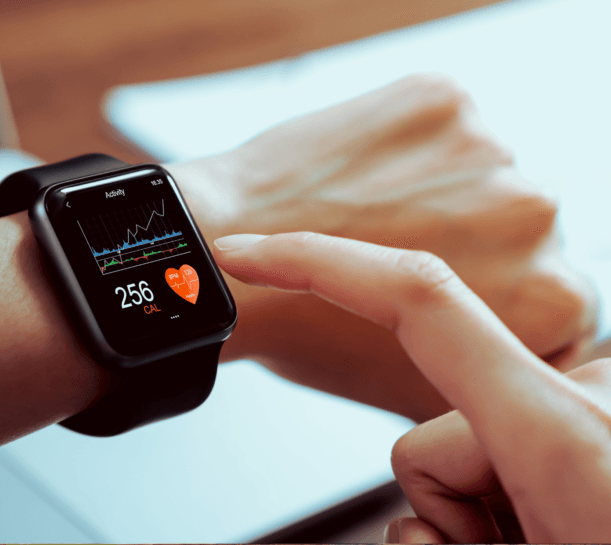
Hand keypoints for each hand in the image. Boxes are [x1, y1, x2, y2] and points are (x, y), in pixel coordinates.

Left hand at [170, 74, 596, 421]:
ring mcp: (489, 151)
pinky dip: (402, 145)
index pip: (547, 285)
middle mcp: (536, 217)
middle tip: (400, 251)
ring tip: (374, 216)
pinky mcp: (441, 99)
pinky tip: (361, 177)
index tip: (449, 288)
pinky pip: (433, 125)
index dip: (491, 288)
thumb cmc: (305, 329)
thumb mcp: (411, 387)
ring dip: (436, 188)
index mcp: (552, 298)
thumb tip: (498, 375)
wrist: (222, 258)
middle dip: (468, 237)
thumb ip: (480, 378)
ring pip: (474, 171)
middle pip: (515, 224)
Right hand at [212, 232, 610, 541]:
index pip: (417, 299)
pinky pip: (500, 452)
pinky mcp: (590, 421)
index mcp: (566, 430)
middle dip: (444, 512)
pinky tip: (558, 528)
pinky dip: (504, 508)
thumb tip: (420, 506)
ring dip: (480, 520)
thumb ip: (442, 515)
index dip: (320, 262)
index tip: (249, 252)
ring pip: (460, 454)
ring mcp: (592, 409)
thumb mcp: (544, 538)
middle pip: (427, 437)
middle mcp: (584, 398)